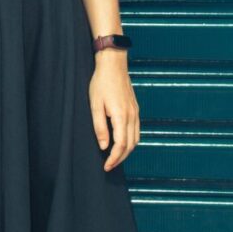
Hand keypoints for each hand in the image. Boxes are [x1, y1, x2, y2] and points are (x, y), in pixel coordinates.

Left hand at [88, 52, 140, 171]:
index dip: (114, 158)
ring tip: (115, 157)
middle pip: (130, 145)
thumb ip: (100, 127)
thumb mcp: (95, 105)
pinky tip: (123, 142)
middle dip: (120, 158)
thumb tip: (104, 146)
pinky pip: (137, 130)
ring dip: (127, 151)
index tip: (106, 166)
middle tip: (109, 165)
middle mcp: (132, 116)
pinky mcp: (135, 108)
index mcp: (121, 116)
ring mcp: (136, 112)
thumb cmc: (101, 83)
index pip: (121, 145)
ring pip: (136, 139)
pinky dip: (131, 141)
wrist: (113, 64)